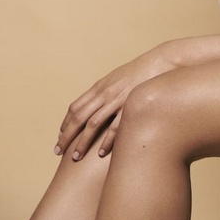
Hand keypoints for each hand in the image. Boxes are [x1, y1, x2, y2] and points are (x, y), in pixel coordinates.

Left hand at [54, 45, 173, 160]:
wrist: (161, 62)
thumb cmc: (141, 72)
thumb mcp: (118, 78)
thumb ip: (106, 91)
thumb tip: (96, 104)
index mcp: (100, 86)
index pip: (75, 107)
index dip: (65, 124)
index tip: (60, 137)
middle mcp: (105, 93)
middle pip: (78, 117)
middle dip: (66, 136)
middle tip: (58, 152)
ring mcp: (117, 99)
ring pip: (92, 124)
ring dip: (82, 142)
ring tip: (75, 157)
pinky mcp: (130, 105)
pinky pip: (115, 127)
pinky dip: (106, 141)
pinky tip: (101, 153)